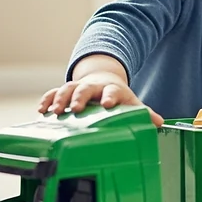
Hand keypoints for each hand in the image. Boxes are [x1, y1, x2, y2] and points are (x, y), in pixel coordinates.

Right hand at [38, 72, 163, 127]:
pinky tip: (41, 111)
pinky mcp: (64, 91)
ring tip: (53, 112)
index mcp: (111, 90)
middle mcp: (93, 87)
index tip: (106, 104)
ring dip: (59, 100)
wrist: (102, 78)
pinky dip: (46, 100)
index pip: (111, 92)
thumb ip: (143, 112)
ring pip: (66, 89)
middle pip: (85, 89)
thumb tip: (160, 123)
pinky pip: (53, 93)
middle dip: (79, 98)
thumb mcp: (131, 101)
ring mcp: (77, 88)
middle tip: (74, 108)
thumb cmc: (116, 96)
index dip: (109, 97)